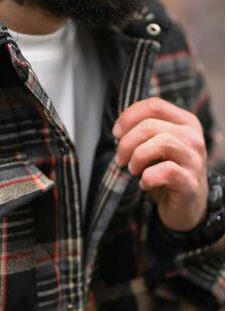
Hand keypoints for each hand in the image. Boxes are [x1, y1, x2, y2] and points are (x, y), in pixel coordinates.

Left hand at [113, 97, 207, 231]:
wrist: (186, 205)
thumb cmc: (166, 172)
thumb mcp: (155, 146)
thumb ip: (144, 132)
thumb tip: (119, 129)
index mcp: (184, 122)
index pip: (154, 105)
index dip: (128, 117)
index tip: (116, 133)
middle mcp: (193, 136)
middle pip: (151, 125)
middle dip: (127, 142)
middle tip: (120, 159)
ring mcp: (194, 159)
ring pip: (161, 143)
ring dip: (137, 157)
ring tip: (133, 169)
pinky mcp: (190, 182)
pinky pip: (165, 171)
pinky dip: (147, 177)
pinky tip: (145, 183)